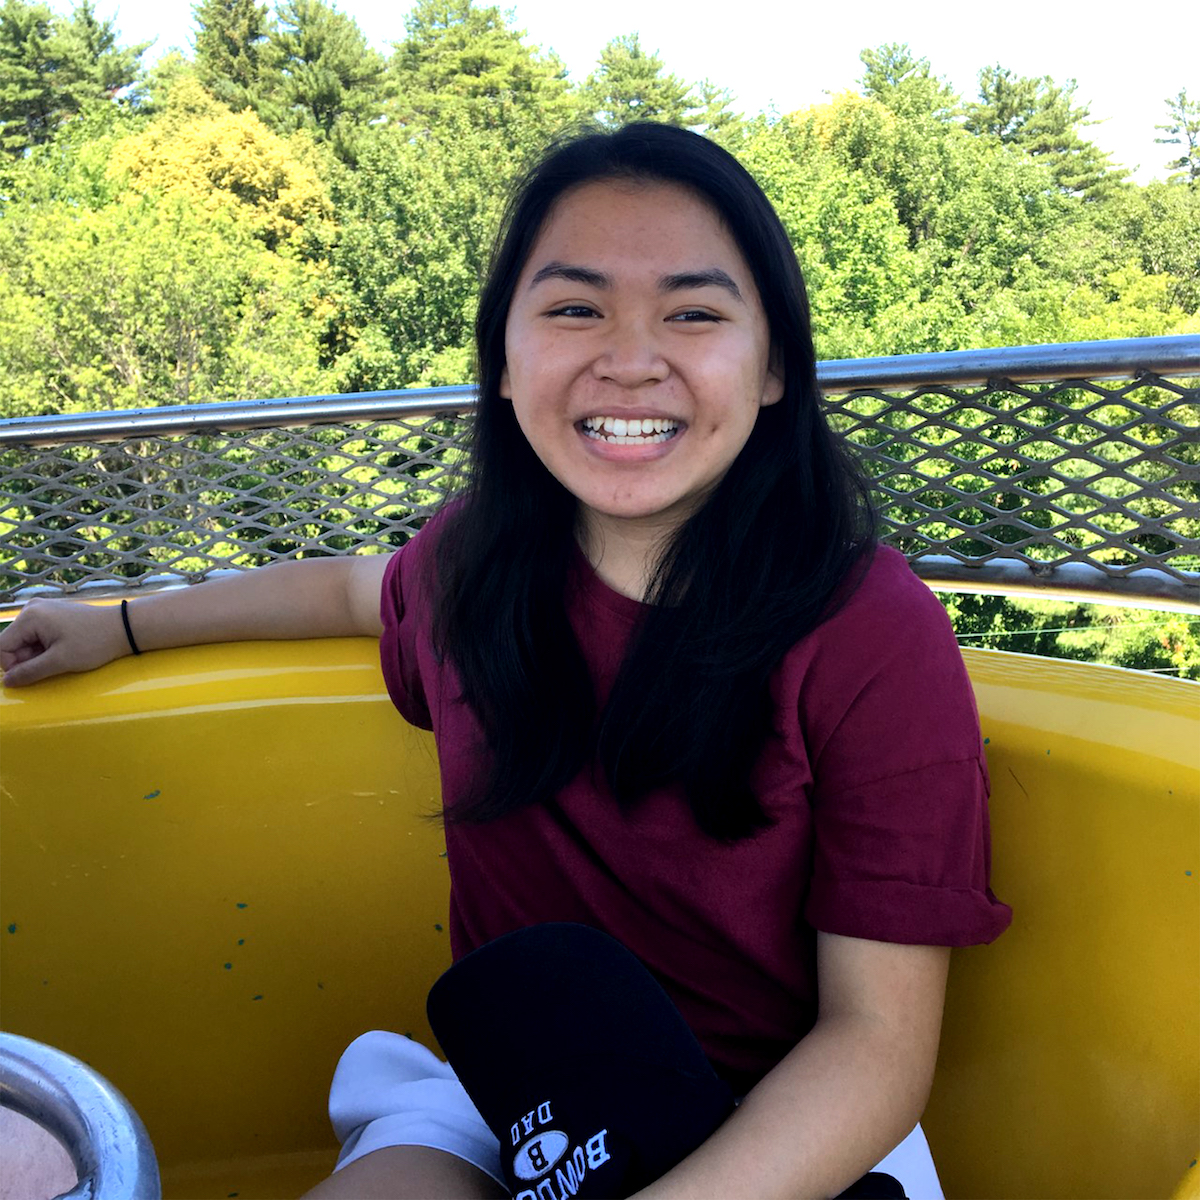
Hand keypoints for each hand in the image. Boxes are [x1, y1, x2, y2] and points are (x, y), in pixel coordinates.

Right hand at [0, 597, 128, 686]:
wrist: (125, 628)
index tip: (30, 675)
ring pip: (25, 641)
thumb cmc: (95, 643)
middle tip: (52, 665)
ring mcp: (43, 610)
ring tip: (61, 657)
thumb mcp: (60, 662)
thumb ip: (29, 672)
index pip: (1, 646)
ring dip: (37, 656)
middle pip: (12, 643)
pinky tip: (64, 651)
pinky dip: (46, 648)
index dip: (10, 666)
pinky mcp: (53, 615)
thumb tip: (6, 682)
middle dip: (26, 660)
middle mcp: (33, 609)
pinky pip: (38, 636)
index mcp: (30, 617)